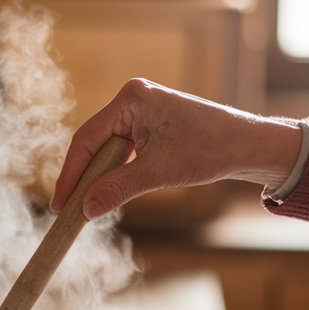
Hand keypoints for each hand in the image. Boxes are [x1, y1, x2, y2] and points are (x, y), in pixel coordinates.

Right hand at [51, 78, 302, 218]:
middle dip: (82, 178)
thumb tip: (86, 209)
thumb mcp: (159, 172)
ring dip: (99, 177)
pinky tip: (109, 192)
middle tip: (69, 211)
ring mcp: (142, 111)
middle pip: (93, 143)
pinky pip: (123, 151)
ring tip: (86, 207)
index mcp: (131, 98)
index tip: (60, 204)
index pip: (86, 139)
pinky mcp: (152, 125)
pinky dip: (115, 172)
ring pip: (108, 149)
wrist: (248, 146)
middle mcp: (133, 99)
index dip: (70, 174)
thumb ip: (118, 188)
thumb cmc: (210, 149)